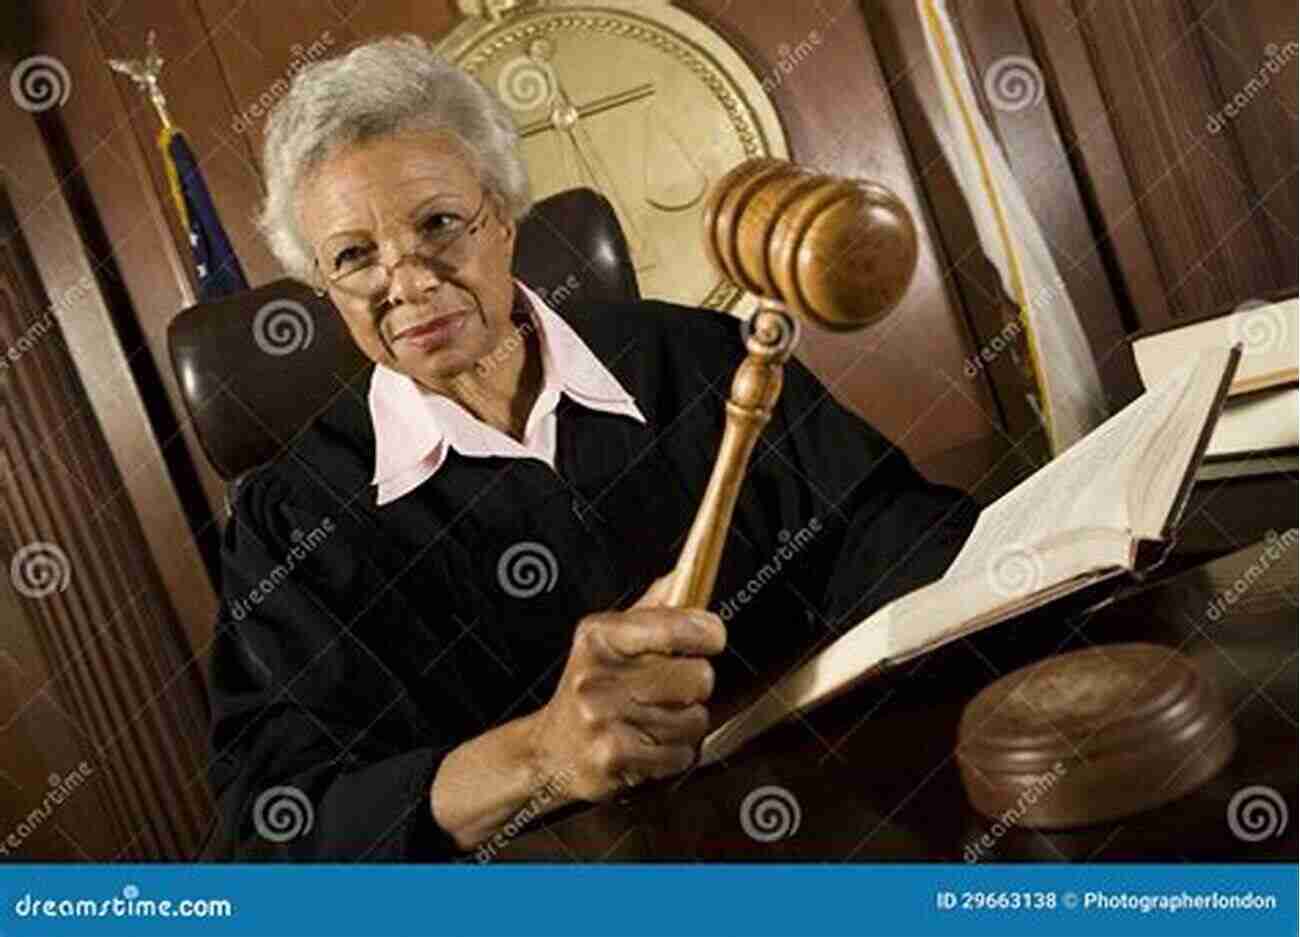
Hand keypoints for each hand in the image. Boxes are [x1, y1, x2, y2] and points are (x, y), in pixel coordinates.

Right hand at [525, 576, 724, 801]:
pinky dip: (673, 753)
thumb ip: (650, 610)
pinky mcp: (615, 758)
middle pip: (697, 677)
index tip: (712, 637)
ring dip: (685, 723)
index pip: (674, 626)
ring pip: (694, 719)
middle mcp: (598, 676)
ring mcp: (605, 719)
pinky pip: (680, 754)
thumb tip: (681, 577)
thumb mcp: (608, 641)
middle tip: (673, 688)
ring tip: (654, 719)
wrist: (549, 752)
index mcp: (599, 637)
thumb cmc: (588, 689)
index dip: (707, 632)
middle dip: (695, 684)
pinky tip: (647, 745)